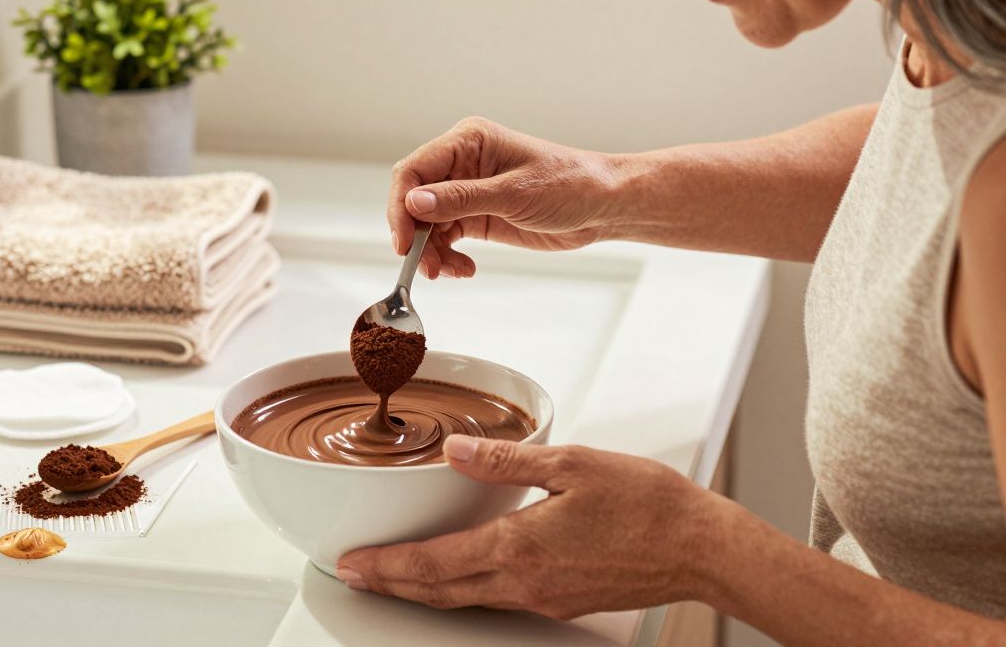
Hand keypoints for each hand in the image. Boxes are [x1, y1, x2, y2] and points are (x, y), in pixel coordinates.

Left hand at [335, 436, 723, 619]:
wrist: (701, 549)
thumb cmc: (648, 505)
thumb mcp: (572, 464)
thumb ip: (506, 460)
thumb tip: (457, 453)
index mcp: (519, 548)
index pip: (432, 564)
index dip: (387, 565)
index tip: (353, 564)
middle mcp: (525, 583)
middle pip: (440, 592)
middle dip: (393, 584)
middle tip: (357, 576)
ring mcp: (544, 598)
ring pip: (468, 599)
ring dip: (426, 589)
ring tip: (396, 577)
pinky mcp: (564, 601)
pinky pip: (500, 598)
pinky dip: (466, 589)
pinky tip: (463, 575)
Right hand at [387, 117, 618, 278]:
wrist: (603, 206)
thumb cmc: (570, 185)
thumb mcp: (515, 193)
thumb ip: (462, 198)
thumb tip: (414, 202)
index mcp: (468, 141)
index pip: (414, 170)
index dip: (402, 205)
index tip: (404, 241)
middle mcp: (462, 163)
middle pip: (414, 199)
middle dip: (415, 235)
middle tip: (424, 265)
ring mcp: (467, 191)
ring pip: (427, 224)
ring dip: (430, 252)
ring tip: (448, 271)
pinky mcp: (476, 216)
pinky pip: (445, 237)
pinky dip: (447, 257)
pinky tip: (463, 269)